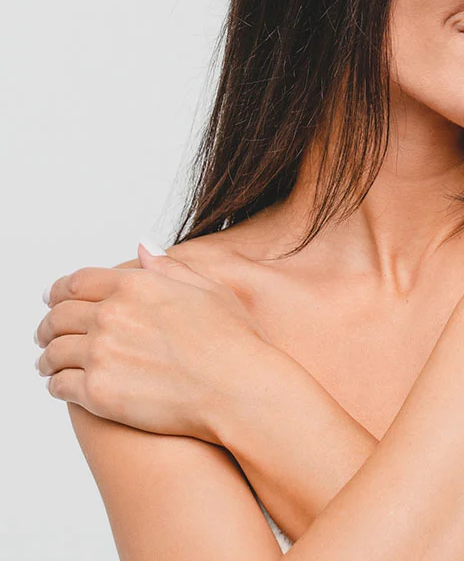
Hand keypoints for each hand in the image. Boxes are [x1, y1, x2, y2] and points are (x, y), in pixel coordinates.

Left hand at [35, 243, 272, 442]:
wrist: (238, 389)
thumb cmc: (233, 340)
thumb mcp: (207, 289)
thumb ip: (168, 268)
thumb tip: (142, 248)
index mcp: (137, 286)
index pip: (77, 282)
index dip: (60, 290)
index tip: (55, 298)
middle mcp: (112, 315)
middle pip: (58, 316)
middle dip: (48, 324)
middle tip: (46, 333)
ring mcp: (102, 354)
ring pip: (53, 352)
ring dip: (47, 355)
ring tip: (49, 363)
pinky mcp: (98, 393)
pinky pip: (59, 386)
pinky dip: (56, 384)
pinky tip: (64, 385)